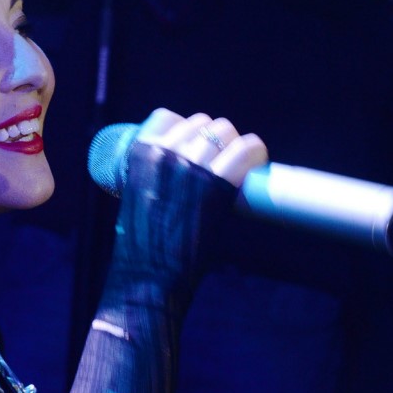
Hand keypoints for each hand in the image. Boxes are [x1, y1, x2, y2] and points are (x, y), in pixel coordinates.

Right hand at [109, 108, 268, 296]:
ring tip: (239, 161)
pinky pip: (246, 150)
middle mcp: (166, 152)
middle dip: (214, 136)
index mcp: (141, 154)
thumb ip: (152, 180)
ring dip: (234, 142)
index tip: (195, 144)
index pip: (167, 118)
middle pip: (201, 122)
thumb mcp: (135, 198)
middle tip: (222, 159)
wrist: (148, 275)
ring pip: (224, 130)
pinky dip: (255, 151)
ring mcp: (192, 166)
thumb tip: (178, 178)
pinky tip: (257, 159)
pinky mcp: (217, 183)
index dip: (186, 128)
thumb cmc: (140, 246)